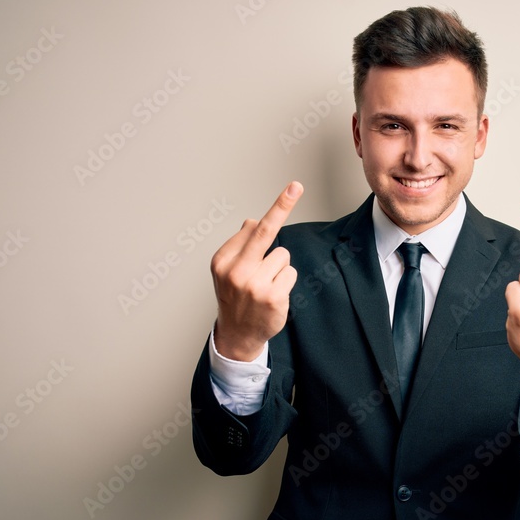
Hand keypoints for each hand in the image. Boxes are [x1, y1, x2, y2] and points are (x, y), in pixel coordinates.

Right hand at [210, 181, 303, 360]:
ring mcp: (255, 286)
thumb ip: (240, 245)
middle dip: (282, 207)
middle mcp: (236, 271)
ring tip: (265, 284)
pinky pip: (290, 273)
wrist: (236, 334)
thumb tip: (253, 223)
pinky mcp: (273, 298)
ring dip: (279, 267)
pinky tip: (272, 295)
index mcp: (223, 260)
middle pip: (266, 232)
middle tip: (297, 186)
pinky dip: (285, 282)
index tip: (293, 188)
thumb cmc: (234, 296)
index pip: (255, 228)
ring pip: (283, 256)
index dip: (277, 208)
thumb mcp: (227, 270)